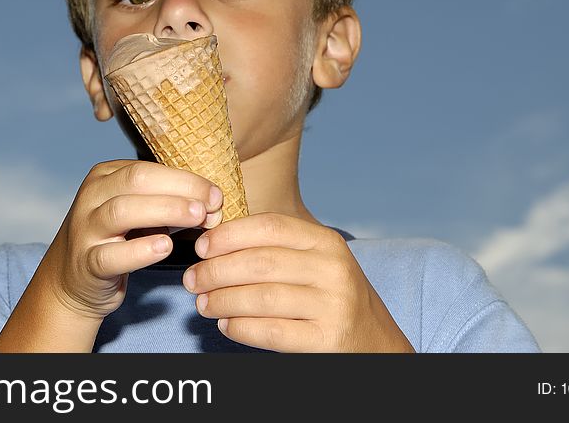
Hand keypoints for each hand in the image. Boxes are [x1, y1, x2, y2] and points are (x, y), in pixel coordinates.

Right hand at [43, 160, 222, 320]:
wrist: (73, 282)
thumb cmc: (117, 240)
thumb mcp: (139, 212)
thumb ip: (170, 203)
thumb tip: (214, 203)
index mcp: (105, 176)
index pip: (148, 168)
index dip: (186, 179)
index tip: (216, 194)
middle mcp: (91, 197)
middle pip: (136, 181)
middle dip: (180, 189)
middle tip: (213, 204)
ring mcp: (85, 230)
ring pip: (122, 211)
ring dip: (165, 211)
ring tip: (197, 218)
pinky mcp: (87, 264)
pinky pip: (112, 255)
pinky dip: (140, 250)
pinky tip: (165, 246)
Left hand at [182, 212, 414, 351]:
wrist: (375, 342)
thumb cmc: (330, 297)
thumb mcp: (314, 262)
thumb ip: (275, 249)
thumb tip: (213, 244)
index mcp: (326, 241)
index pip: (269, 227)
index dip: (229, 235)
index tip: (201, 246)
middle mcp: (333, 268)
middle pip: (260, 262)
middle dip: (216, 271)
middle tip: (193, 279)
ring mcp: (334, 304)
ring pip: (261, 298)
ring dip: (222, 300)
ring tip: (203, 304)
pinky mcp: (328, 338)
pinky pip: (272, 331)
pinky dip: (241, 328)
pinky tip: (227, 325)